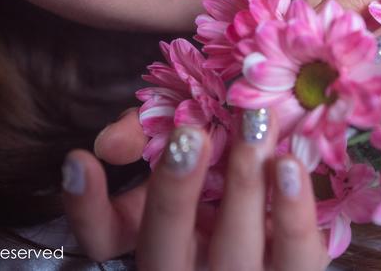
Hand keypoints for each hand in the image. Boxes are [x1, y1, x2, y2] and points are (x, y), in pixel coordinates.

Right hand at [62, 109, 329, 269]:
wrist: (283, 205)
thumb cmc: (220, 162)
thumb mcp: (177, 148)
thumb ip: (146, 132)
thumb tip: (112, 140)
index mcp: (151, 237)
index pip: (100, 237)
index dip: (84, 204)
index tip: (83, 158)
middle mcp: (188, 268)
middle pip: (165, 248)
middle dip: (174, 191)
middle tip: (190, 133)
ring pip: (235, 252)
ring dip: (243, 186)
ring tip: (255, 125)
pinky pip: (298, 255)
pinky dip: (293, 211)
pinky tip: (289, 164)